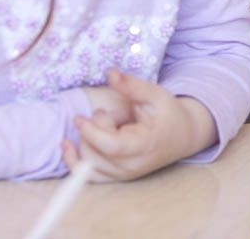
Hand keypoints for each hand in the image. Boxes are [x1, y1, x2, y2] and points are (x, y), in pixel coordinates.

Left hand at [63, 69, 217, 181]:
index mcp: (144, 145)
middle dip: (95, 128)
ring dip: (89, 139)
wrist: (182, 136)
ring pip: (87, 163)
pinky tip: (66, 145)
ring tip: (110, 124)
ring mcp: (123, 175)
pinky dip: (73, 161)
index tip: (79, 117)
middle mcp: (132, 166)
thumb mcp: (155, 95)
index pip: (111, 146)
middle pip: (96, 152)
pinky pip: (86, 176)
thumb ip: (132, 85)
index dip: (92, 132)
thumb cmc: (168, 114)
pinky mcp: (115, 177)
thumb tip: (110, 73)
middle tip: (114, 113)